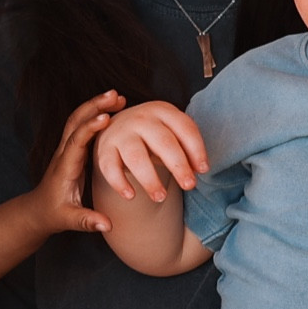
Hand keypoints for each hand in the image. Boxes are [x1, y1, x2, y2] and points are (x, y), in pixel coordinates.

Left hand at [30, 92, 122, 235]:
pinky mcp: (72, 149)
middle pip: (76, 121)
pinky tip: (114, 109)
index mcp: (64, 167)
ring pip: (78, 119)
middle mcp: (64, 152)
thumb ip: (87, 221)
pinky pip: (83, 125)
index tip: (107, 118)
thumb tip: (107, 225)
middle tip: (116, 95)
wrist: (38, 210)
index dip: (90, 128)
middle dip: (95, 105)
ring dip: (96, 105)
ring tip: (118, 96)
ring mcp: (66, 148)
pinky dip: (96, 113)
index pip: (76, 142)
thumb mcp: (69, 220)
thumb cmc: (53, 214)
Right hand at [94, 101, 208, 202]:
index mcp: (162, 111)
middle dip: (178, 166)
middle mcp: (141, 119)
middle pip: (163, 142)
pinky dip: (119, 183)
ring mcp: (121, 133)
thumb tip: (199, 170)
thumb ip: (186, 147)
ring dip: (150, 179)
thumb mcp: (171, 131)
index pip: (184, 128)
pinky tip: (131, 196)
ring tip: (161, 197)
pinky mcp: (104, 148)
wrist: (118, 126)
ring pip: (136, 157)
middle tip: (189, 186)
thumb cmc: (152, 134)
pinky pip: (110, 167)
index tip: (203, 171)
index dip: (197, 150)